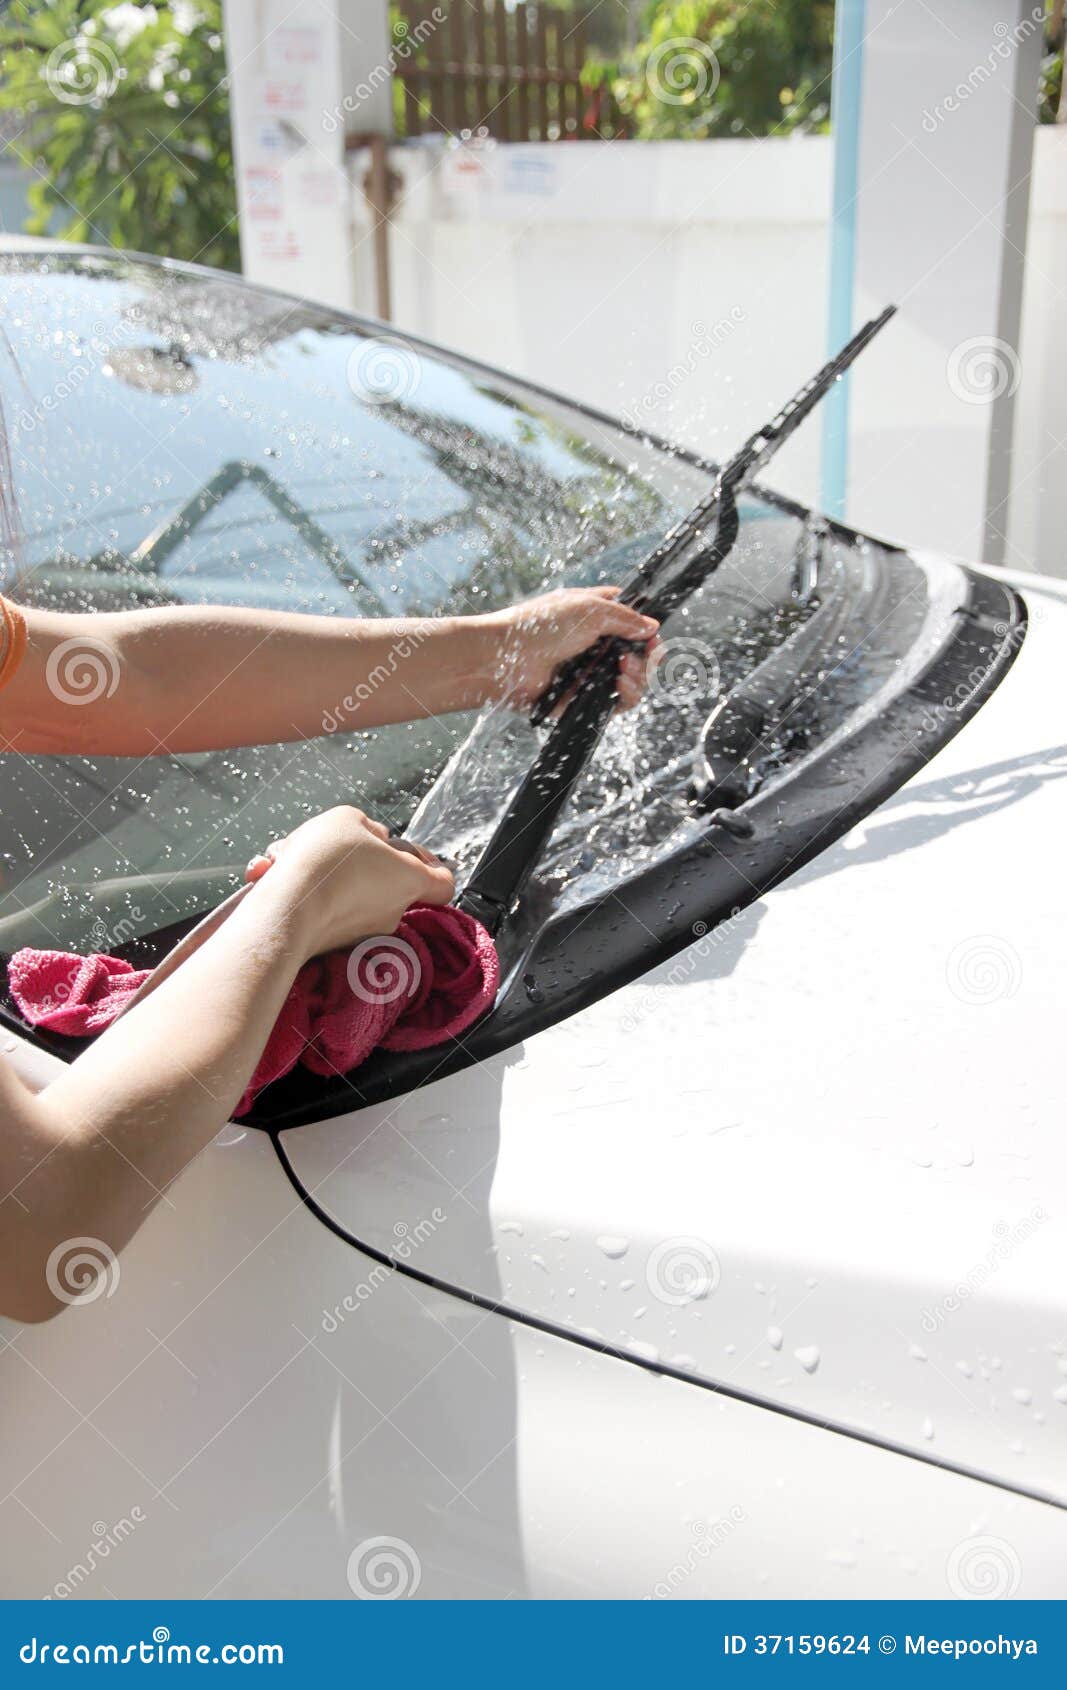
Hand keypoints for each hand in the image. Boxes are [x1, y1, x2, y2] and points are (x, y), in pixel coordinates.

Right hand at [244, 807, 453, 958]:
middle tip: (338, 850)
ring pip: (353, 898)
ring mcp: (365, 935)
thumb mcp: (348, 819)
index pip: (443, 884)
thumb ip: (368, 828)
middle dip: (366, 866)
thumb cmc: (324, 859)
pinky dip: (312, 898)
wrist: (285, 909)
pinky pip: (327, 914)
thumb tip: (373, 840)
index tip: (413, 855)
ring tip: (298, 863)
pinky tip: (285, 881)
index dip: (433, 867)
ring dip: (332, 879)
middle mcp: (393, 913)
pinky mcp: (335, 948)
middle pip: (391, 886)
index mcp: (409, 880)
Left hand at [482, 587, 658, 711]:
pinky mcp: (583, 698)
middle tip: (644, 654)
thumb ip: (625, 618)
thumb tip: (652, 627)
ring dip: (639, 676)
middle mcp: (594, 644)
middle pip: (638, 654)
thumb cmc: (539, 626)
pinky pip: (615, 702)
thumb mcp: (589, 609)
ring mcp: (589, 672)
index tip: (652, 634)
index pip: (631, 621)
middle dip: (648, 656)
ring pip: (632, 680)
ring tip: (625, 671)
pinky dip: (625, 695)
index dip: (646, 628)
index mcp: (595, 616)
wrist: (504, 659)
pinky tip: (619, 685)